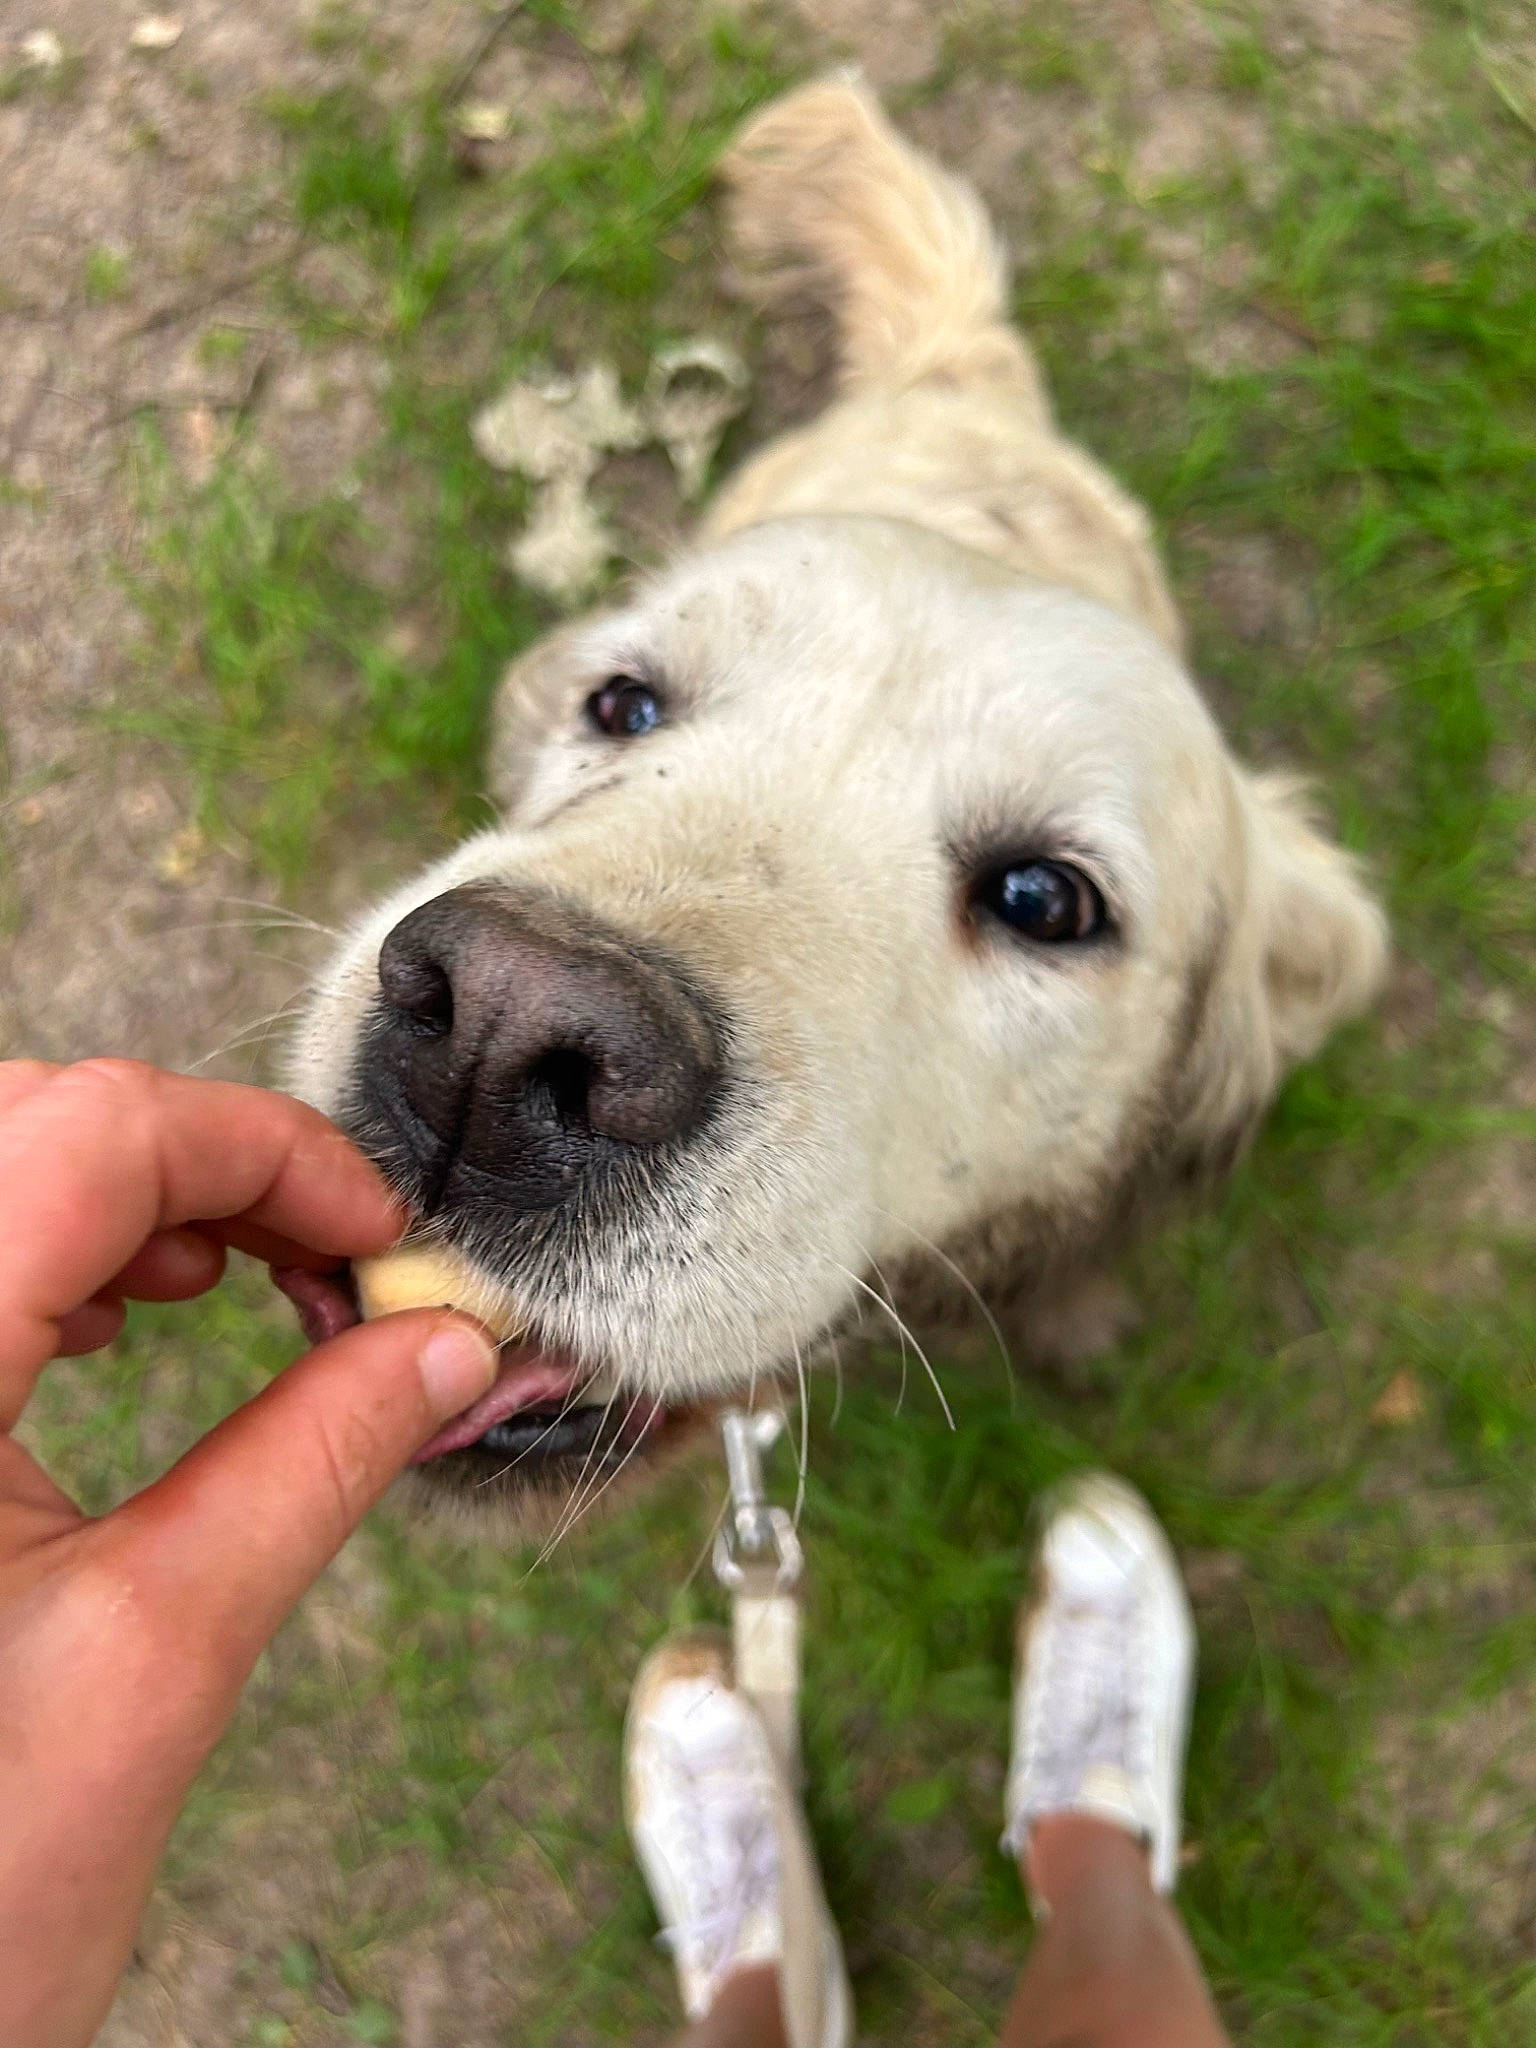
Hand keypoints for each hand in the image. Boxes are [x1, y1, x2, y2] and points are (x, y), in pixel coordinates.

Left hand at [0, 1060, 497, 2047]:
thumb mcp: (161, 1652)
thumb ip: (320, 1460)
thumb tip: (448, 1349)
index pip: (100, 1133)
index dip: (271, 1154)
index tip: (379, 1241)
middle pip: (39, 1118)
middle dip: (209, 1164)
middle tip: (326, 1263)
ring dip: (135, 1193)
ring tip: (235, 1285)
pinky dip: (58, 1243)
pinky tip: (117, 1318)